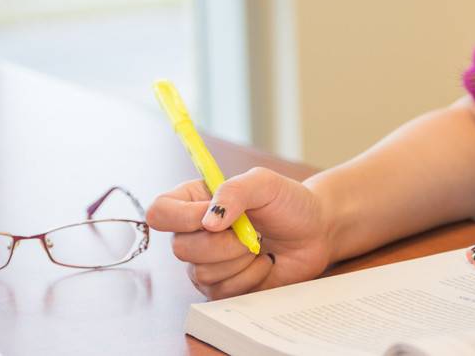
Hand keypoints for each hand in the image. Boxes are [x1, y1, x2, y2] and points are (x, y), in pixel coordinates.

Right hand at [146, 167, 334, 298]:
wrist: (314, 233)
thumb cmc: (288, 203)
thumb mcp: (264, 183)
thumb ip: (234, 191)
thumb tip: (208, 221)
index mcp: (194, 200)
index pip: (160, 212)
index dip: (182, 218)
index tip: (214, 217)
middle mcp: (193, 233)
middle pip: (180, 249)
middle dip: (222, 244)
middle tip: (250, 233)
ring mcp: (205, 263)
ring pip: (201, 273)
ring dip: (239, 260)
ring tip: (258, 245)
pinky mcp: (222, 288)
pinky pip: (221, 292)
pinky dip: (249, 277)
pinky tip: (262, 264)